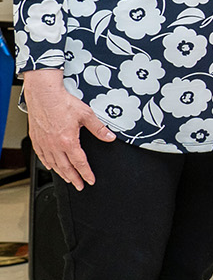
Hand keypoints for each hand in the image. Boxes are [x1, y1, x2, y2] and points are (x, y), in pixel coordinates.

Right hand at [22, 69, 115, 190]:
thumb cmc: (62, 102)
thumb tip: (110, 137)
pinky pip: (41, 156)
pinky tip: (50, 166)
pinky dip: (47, 163)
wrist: (43, 94)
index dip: (86, 174)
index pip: (80, 163)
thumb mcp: (87, 115)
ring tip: (68, 179)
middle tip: (79, 186)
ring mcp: (44, 143)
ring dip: (62, 173)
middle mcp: (54, 145)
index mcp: (68, 141)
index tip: (90, 181)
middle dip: (74, 178)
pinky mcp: (36, 138)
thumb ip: (99, 129)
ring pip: (53, 164)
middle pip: (66, 167)